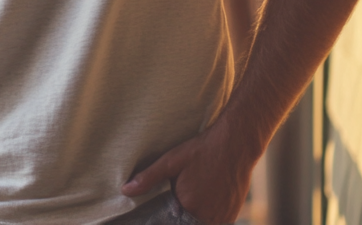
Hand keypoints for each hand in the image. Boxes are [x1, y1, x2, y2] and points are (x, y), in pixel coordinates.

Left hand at [120, 119, 257, 224]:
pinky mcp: (233, 214)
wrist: (236, 144)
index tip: (173, 201)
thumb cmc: (201, 151)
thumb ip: (148, 178)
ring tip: (196, 194)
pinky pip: (216, 222)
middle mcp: (208, 217)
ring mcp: (223, 217)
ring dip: (196, 216)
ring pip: (203, 223)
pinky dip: (209, 216)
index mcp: (188, 207)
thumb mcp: (171, 161)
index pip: (173, 221)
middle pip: (188, 222)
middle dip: (182, 214)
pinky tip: (206, 198)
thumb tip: (125, 191)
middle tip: (184, 194)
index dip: (170, 214)